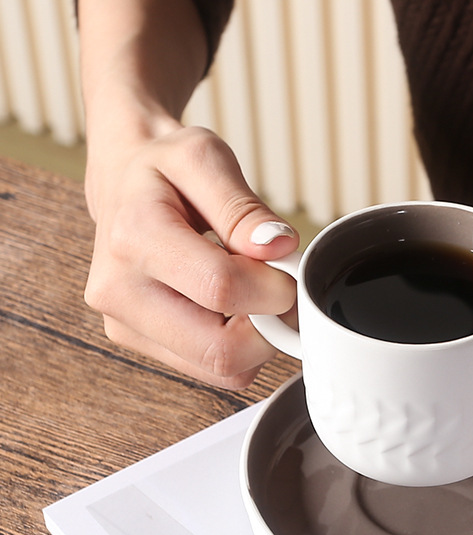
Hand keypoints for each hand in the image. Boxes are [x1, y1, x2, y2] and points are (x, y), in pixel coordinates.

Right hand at [84, 124, 298, 387]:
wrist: (121, 186)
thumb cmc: (164, 171)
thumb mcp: (205, 158)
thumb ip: (244, 207)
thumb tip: (278, 249)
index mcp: (134, 236)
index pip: (221, 288)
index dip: (274, 286)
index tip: (287, 268)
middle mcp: (119, 292)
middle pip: (221, 350)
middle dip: (270, 326)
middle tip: (278, 290)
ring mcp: (124, 325)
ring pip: (221, 370)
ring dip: (257, 341)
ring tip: (252, 295)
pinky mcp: (140, 345)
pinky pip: (213, 371)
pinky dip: (239, 348)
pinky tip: (233, 311)